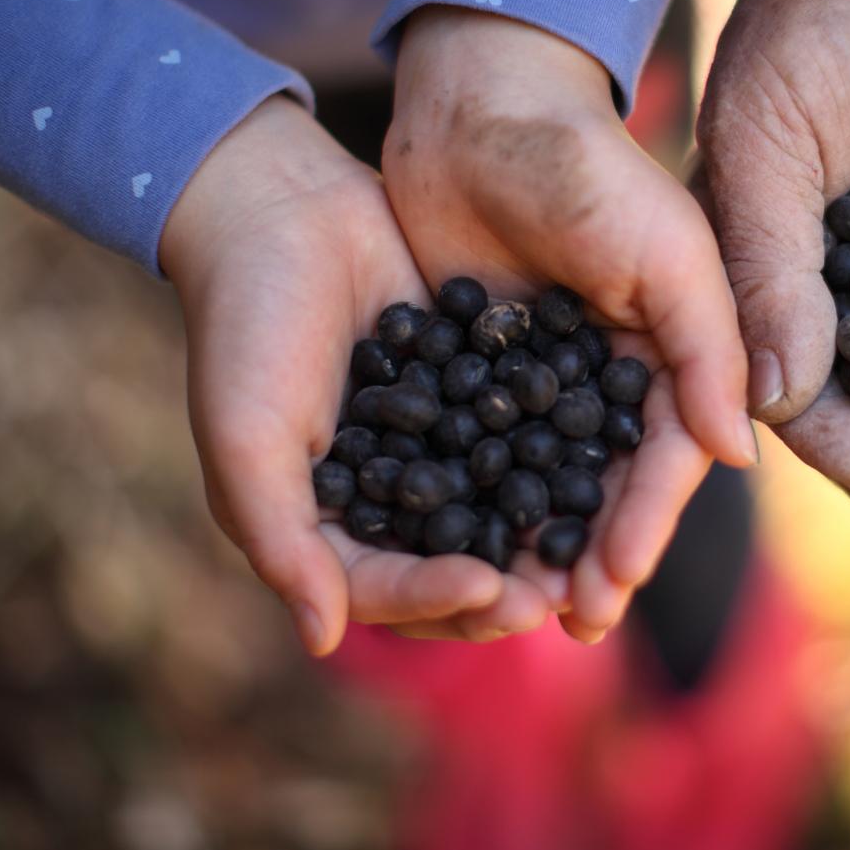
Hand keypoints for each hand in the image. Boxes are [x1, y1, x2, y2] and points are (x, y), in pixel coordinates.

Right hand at [163, 97, 544, 654]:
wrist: (284, 208)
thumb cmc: (247, 327)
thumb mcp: (248, 435)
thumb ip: (284, 539)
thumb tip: (325, 640)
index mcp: (325, 522)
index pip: (386, 587)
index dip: (438, 597)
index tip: (494, 593)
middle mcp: (386, 495)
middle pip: (453, 563)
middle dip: (508, 584)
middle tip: (566, 593)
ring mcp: (435, 444)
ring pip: (496, 508)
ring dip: (542, 533)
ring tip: (596, 546)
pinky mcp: (474, 391)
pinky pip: (520, 437)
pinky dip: (556, 455)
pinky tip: (603, 463)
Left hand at [382, 7, 756, 642]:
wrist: (480, 107)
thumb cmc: (587, 166)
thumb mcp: (667, 249)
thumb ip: (708, 345)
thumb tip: (739, 455)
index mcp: (672, 352)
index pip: (668, 458)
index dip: (645, 524)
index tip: (613, 583)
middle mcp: (615, 374)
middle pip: (610, 486)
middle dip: (595, 556)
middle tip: (571, 622)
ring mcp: (545, 376)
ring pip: (547, 482)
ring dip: (538, 546)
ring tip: (516, 609)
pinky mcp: (478, 367)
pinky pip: (482, 449)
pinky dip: (474, 502)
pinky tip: (456, 550)